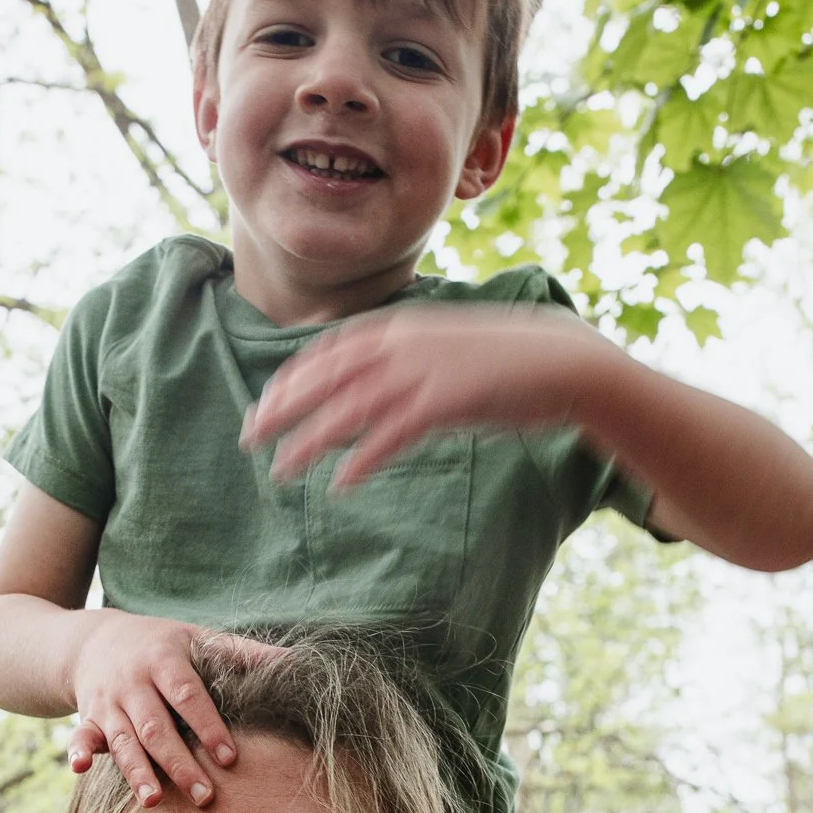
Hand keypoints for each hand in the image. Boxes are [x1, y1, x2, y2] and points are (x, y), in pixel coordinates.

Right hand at [67, 610, 281, 802]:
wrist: (93, 639)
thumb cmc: (160, 644)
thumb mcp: (197, 638)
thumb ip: (244, 653)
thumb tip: (297, 660)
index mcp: (165, 660)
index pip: (188, 696)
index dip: (208, 726)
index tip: (230, 757)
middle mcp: (134, 682)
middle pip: (157, 727)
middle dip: (179, 763)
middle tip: (205, 796)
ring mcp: (108, 701)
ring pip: (123, 740)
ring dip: (137, 771)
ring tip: (154, 801)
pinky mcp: (88, 716)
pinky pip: (82, 735)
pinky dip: (79, 751)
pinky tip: (80, 770)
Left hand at [240, 305, 615, 487]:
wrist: (562, 362)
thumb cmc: (505, 362)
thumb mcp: (445, 348)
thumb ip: (406, 360)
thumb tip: (374, 386)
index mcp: (399, 327)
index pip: (328, 350)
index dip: (291, 378)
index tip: (265, 403)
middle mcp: (401, 344)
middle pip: (323, 377)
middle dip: (281, 407)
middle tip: (249, 438)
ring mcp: (421, 372)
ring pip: (347, 409)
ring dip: (309, 441)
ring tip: (282, 471)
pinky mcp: (442, 405)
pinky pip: (388, 436)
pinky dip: (361, 460)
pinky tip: (341, 484)